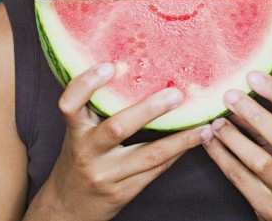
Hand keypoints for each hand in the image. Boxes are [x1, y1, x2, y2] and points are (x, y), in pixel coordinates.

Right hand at [27, 63, 212, 220]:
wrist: (68, 206)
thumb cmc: (77, 159)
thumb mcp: (77, 133)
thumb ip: (95, 109)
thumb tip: (129, 71)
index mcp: (74, 131)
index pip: (70, 104)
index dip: (87, 84)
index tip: (109, 65)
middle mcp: (88, 152)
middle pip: (118, 128)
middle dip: (149, 110)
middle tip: (177, 94)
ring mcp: (107, 174)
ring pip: (149, 154)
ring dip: (180, 137)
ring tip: (203, 122)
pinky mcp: (124, 192)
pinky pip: (156, 169)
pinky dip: (177, 152)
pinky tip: (195, 140)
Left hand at [204, 71, 271, 220]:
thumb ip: (264, 122)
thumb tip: (234, 92)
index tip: (253, 75)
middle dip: (254, 113)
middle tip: (228, 95)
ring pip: (260, 161)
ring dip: (233, 138)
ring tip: (215, 122)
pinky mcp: (268, 206)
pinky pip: (239, 178)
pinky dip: (220, 157)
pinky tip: (207, 142)